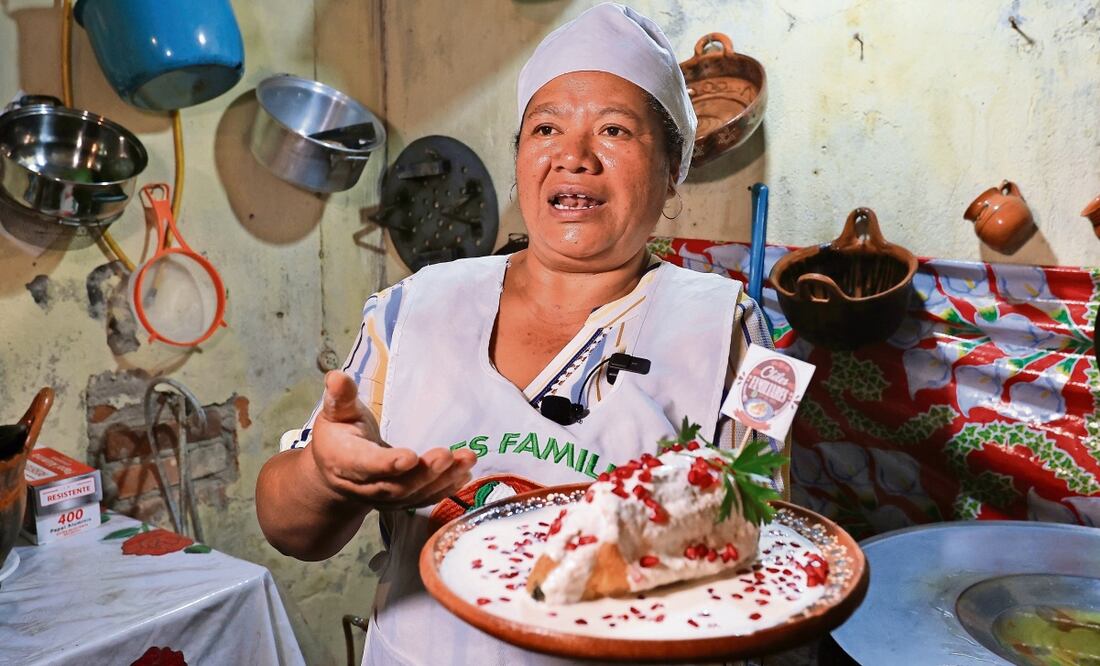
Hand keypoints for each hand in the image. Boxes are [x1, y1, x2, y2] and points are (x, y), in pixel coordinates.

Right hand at [307, 371, 476, 509]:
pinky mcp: (400, 502)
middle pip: (396, 485)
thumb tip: (337, 376)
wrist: (334, 472)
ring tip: (467, 460)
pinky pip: (424, 500)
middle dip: (424, 473)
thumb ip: (341, 397)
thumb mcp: (335, 412)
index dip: (387, 463)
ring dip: (443, 479)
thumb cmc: (337, 435)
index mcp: (344, 461)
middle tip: (448, 456)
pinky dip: (446, 489)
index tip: (410, 457)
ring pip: (414, 494)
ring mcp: (384, 498)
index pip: (366, 465)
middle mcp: (364, 486)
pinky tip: (464, 474)